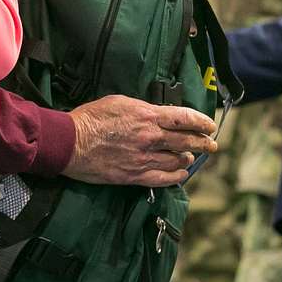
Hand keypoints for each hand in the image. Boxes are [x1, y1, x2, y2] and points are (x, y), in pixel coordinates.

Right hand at [65, 96, 217, 186]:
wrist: (70, 142)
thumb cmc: (90, 118)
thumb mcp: (119, 102)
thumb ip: (143, 109)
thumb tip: (157, 114)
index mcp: (147, 116)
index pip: (184, 118)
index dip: (201, 122)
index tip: (210, 125)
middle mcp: (150, 138)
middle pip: (186, 141)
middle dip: (203, 142)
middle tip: (211, 144)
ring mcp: (143, 159)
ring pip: (177, 161)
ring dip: (187, 158)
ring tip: (190, 157)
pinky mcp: (134, 176)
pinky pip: (163, 179)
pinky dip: (176, 177)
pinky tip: (181, 174)